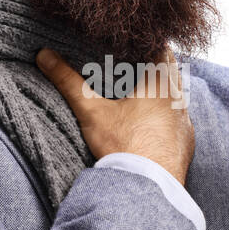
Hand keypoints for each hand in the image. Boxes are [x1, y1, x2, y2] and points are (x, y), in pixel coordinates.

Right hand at [35, 46, 194, 184]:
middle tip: (129, 63)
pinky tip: (149, 122)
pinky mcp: (185, 141)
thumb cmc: (125, 145)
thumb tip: (44, 54)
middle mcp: (179, 98)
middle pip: (169, 69)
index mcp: (161, 81)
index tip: (128, 40)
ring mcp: (185, 121)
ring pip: (175, 95)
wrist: (149, 189)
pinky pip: (177, 120)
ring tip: (137, 91)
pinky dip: (165, 116)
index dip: (143, 41)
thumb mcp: (92, 111)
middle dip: (150, 65)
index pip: (160, 46)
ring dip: (159, 91)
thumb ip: (69, 81)